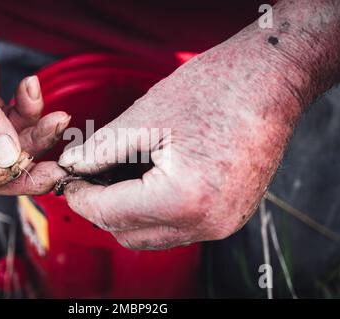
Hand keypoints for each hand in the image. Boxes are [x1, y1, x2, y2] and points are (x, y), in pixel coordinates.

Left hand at [58, 0, 339, 248]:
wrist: (272, 81)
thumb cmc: (215, 89)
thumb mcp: (146, 116)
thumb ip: (101, 149)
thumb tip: (72, 166)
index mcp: (184, 199)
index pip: (109, 213)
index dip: (80, 197)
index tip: (67, 180)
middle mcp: (207, 223)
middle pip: (129, 233)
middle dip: (100, 208)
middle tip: (87, 177)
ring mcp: (222, 224)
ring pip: (153, 236)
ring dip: (126, 213)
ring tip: (115, 177)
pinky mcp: (229, 217)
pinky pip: (178, 228)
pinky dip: (154, 212)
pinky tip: (145, 182)